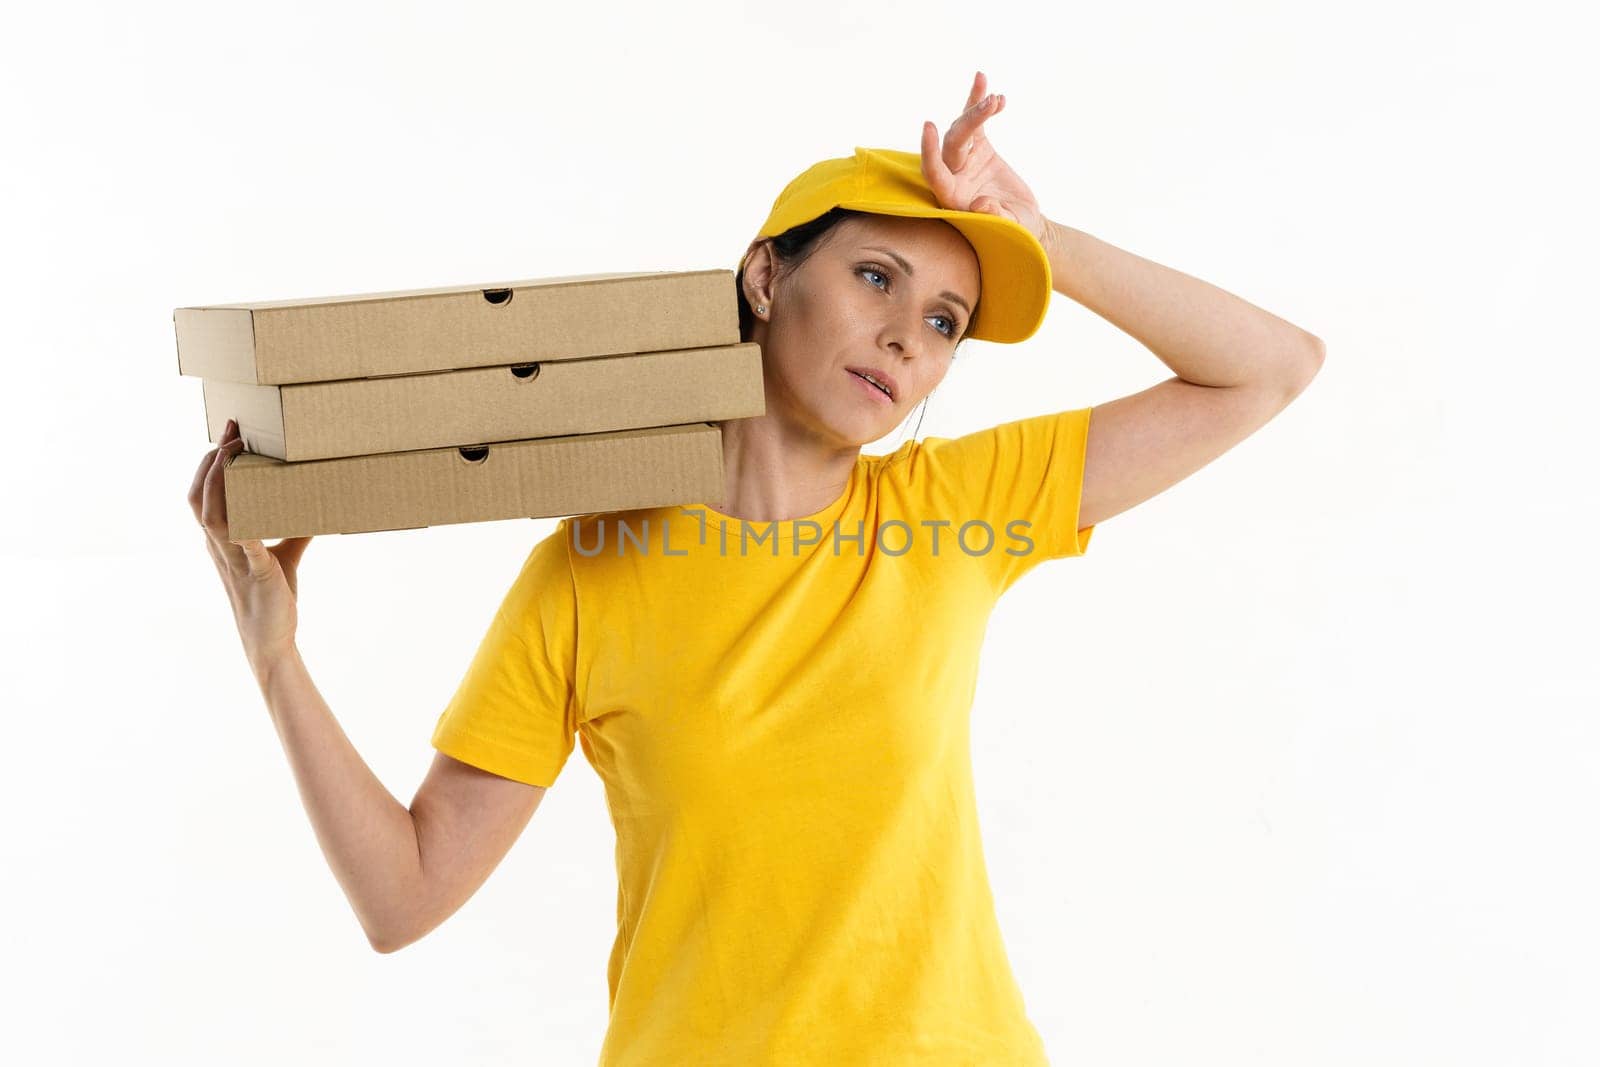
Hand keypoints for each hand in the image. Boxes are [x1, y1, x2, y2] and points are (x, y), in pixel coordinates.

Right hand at [189, 418, 314, 676]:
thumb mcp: (285, 558)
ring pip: (212, 513)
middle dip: (213, 460)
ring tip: (234, 452)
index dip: (211, 463)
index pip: (206, 494)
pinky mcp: (254, 572)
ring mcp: (233, 558)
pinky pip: (241, 542)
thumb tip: (317, 511)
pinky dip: (242, 520)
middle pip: (201, 496)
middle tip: (232, 430)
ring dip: (220, 480)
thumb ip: (296, 533)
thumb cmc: (273, 600)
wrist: (271, 640)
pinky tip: (250, 501)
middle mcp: (220, 546)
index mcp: (223, 540)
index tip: (227, 432)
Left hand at [919, 70, 1048, 246]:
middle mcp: (952, 175)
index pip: (934, 171)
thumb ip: (994, 217)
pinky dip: (978, 102)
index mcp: (951, 197)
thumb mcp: (1009, 228)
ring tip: (996, 99)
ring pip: (962, 129)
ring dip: (977, 110)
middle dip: (969, 123)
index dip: (930, 151)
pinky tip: (981, 79)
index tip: (930, 127)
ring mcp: (964, 159)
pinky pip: (975, 122)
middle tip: (990, 105)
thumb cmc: (1013, 233)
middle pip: (952, 144)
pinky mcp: (979, 148)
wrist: (1024, 224)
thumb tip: (979, 203)